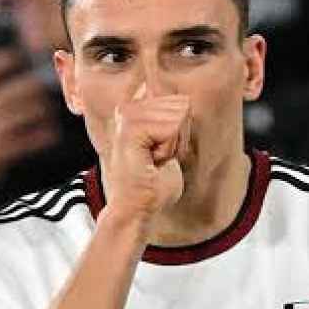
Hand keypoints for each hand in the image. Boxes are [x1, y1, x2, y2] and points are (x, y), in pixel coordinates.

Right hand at [0, 51, 59, 227]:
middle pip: (24, 86)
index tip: (24, 61)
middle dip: (39, 88)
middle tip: (45, 92)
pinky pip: (34, 138)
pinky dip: (46, 135)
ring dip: (46, 111)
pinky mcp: (1, 151)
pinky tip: (49, 134)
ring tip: (48, 113)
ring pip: (33, 110)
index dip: (14, 59)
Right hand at [105, 84, 189, 226]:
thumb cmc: (153, 184)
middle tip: (156, 159)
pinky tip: (151, 161)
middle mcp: (127, 108)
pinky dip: (169, 150)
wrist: (135, 209)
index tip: (160, 153)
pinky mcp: (129, 128)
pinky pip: (171, 129)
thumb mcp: (171, 145)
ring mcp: (126, 116)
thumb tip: (180, 99)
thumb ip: (174, 121)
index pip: (181, 103)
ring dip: (173, 145)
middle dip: (178, 138)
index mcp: (135, 109)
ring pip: (178, 118)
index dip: (180, 133)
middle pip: (181, 107)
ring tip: (153, 161)